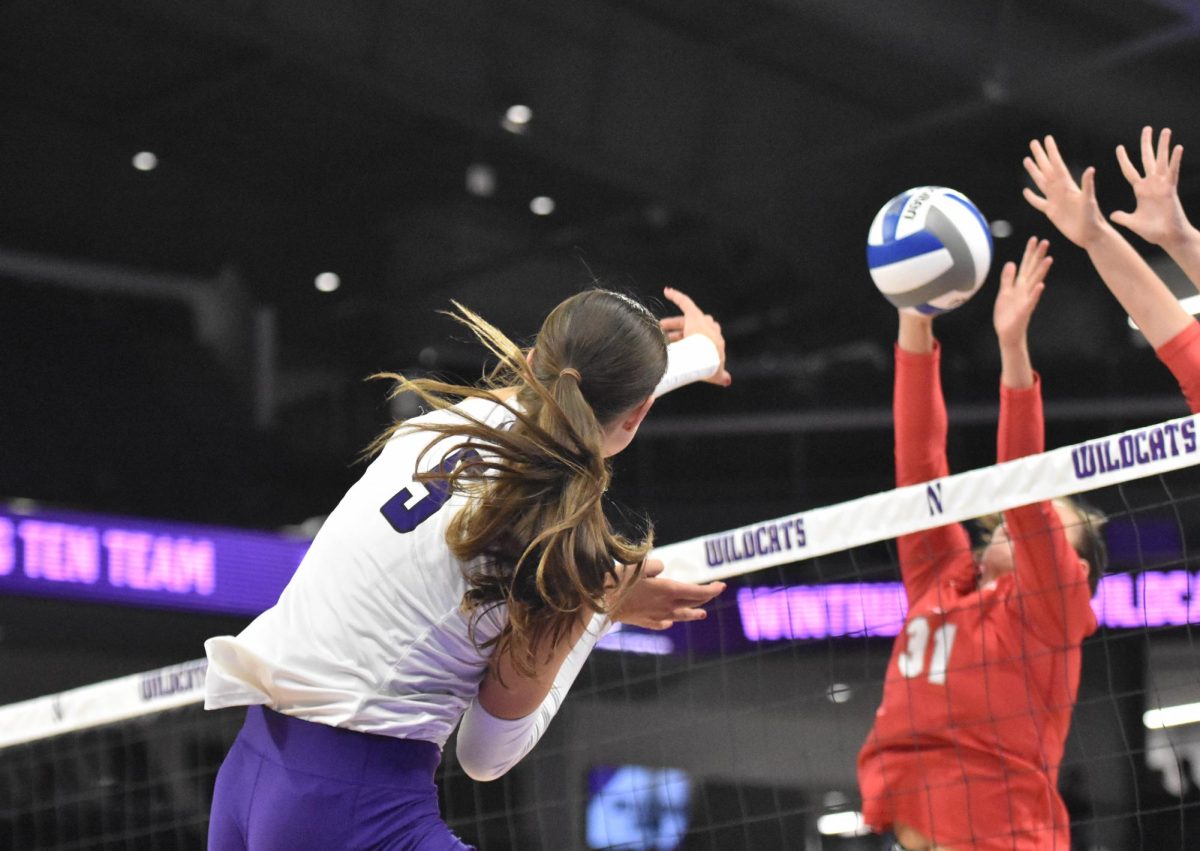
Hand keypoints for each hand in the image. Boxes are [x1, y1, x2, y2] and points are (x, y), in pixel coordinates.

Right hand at [609, 559, 725, 629]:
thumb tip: (661, 570)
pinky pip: (663, 623)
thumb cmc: (619, 581)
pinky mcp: (645, 622)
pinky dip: (670, 621)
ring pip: (681, 616)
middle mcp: (667, 606)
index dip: (712, 589)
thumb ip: (655, 566)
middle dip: (706, 597)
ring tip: (702, 614)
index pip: (697, 591)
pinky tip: (670, 621)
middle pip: (692, 603)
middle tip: (714, 591)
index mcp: (669, 590)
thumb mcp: (639, 565)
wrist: (601, 604)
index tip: (722, 585)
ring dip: (694, 614)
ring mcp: (656, 616)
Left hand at [659, 287, 731, 385]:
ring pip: (686, 320)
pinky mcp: (695, 316)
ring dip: (673, 324)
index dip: (693, 341)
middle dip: (679, 333)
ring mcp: (703, 323)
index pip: (704, 337)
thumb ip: (721, 376)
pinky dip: (676, 296)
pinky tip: (667, 291)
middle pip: (694, 328)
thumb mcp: (716, 373)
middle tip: (665, 338)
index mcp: (715, 341)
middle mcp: (711, 330)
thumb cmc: (712, 367)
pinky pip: (685, 302)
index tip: (683, 345)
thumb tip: (727, 381)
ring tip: (659, 328)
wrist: (710, 358)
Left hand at [993, 237, 1050, 348]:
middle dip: (1038, 256)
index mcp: (1019, 286)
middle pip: (1032, 270)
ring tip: (1048, 259)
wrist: (1008, 334)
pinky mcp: (1024, 311)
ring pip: (1035, 282)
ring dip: (1041, 271)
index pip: (1026, 266)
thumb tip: (1011, 262)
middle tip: (1045, 241)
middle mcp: (1025, 290)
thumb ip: (1007, 279)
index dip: (1029, 253)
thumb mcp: (1003, 294)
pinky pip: (1031, 301)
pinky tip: (1041, 285)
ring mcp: (1026, 300)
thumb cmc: (1007, 315)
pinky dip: (1036, 293)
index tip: (1034, 239)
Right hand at [1022, 136, 1106, 248]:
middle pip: (1047, 169)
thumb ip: (1088, 185)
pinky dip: (1031, 197)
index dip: (1051, 152)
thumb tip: (1090, 169)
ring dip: (1034, 171)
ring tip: (1027, 160)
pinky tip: (1026, 192)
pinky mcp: (1052, 212)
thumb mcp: (1089, 201)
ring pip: (1041, 182)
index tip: (1047, 139)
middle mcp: (1061, 190)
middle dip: (1040, 156)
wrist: (1091, 235)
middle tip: (1033, 143)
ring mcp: (1055, 200)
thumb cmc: (1093, 218)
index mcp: (1068, 186)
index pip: (1057, 165)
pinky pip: (1039, 202)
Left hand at [1111, 126, 1189, 247]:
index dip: (1124, 159)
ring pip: (1162, 161)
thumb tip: (1111, 215)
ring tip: (1165, 130)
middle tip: (1146, 128)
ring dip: (1164, 146)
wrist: (1168, 237)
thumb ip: (1122, 217)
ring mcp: (1162, 185)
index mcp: (1140, 190)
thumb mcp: (1132, 222)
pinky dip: (1175, 160)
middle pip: (1147, 159)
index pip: (1130, 171)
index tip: (1119, 147)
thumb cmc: (1153, 231)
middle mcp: (1151, 184)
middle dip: (1147, 144)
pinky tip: (1178, 148)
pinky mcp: (1170, 190)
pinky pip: (1173, 172)